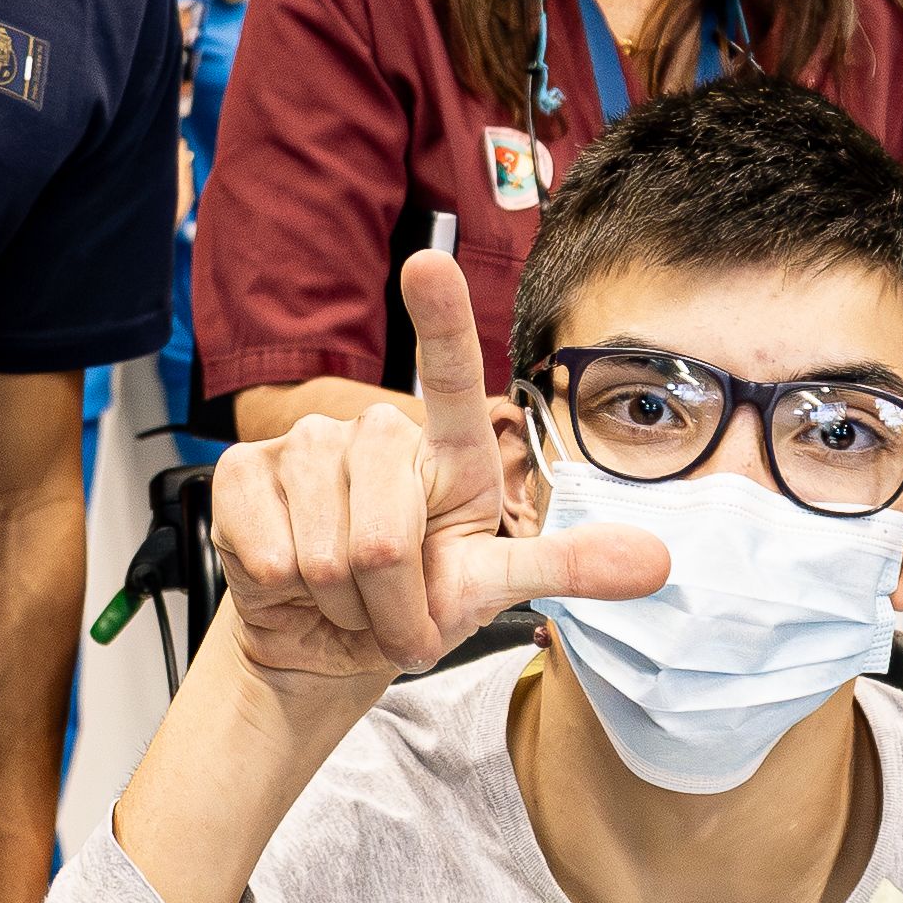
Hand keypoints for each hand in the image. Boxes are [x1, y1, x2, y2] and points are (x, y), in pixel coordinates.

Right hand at [205, 247, 662, 681]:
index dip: (440, 320)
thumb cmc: (412, 602)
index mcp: (448, 449)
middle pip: (385, 535)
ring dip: (341, 603)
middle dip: (390, 602)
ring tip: (342, 596)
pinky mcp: (243, 472)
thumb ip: (566, 567)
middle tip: (387, 606)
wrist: (324, 640)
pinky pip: (269, 550)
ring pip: (327, 552)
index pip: (450, 377)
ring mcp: (304, 445)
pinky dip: (283, 591)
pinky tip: (289, 582)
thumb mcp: (493, 587)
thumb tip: (659, 563)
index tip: (428, 262)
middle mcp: (373, 433)